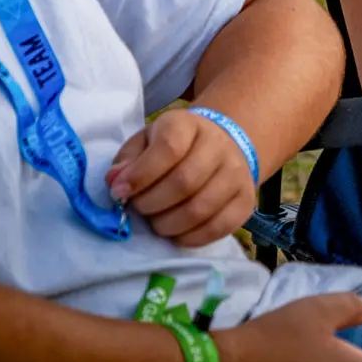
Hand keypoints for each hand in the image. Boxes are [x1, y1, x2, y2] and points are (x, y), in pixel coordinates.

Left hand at [108, 109, 256, 246]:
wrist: (220, 147)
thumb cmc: (173, 149)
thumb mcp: (145, 143)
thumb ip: (127, 160)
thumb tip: (116, 181)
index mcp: (188, 124)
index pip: (169, 147)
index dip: (141, 174)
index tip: (120, 192)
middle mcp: (219, 145)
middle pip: (184, 182)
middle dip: (151, 204)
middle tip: (139, 210)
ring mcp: (237, 173)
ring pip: (200, 209)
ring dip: (168, 225)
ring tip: (156, 222)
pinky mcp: (246, 201)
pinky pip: (219, 227)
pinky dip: (190, 237)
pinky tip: (176, 232)